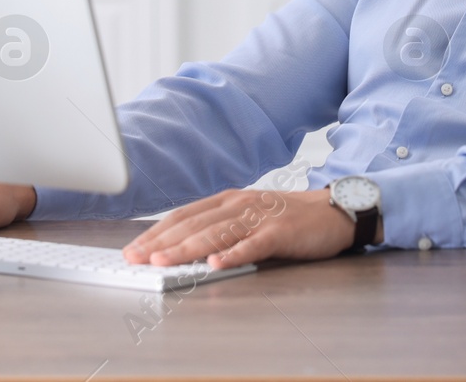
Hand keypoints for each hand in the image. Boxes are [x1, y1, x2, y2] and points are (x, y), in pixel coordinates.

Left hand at [122, 188, 356, 269]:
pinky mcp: (280, 232)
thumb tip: (181, 247)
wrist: (333, 211)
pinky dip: (233, 254)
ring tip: (162, 262)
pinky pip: (253, 244)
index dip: (155, 233)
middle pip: (192, 224)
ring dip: (186, 249)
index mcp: (226, 201)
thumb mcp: (247, 215)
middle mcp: (238, 205)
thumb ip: (219, 227)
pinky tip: (215, 264)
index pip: (183, 216)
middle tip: (135, 259)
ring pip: (216, 234)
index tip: (132, 249)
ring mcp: (259, 217)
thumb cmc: (288, 217)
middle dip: (160, 243)